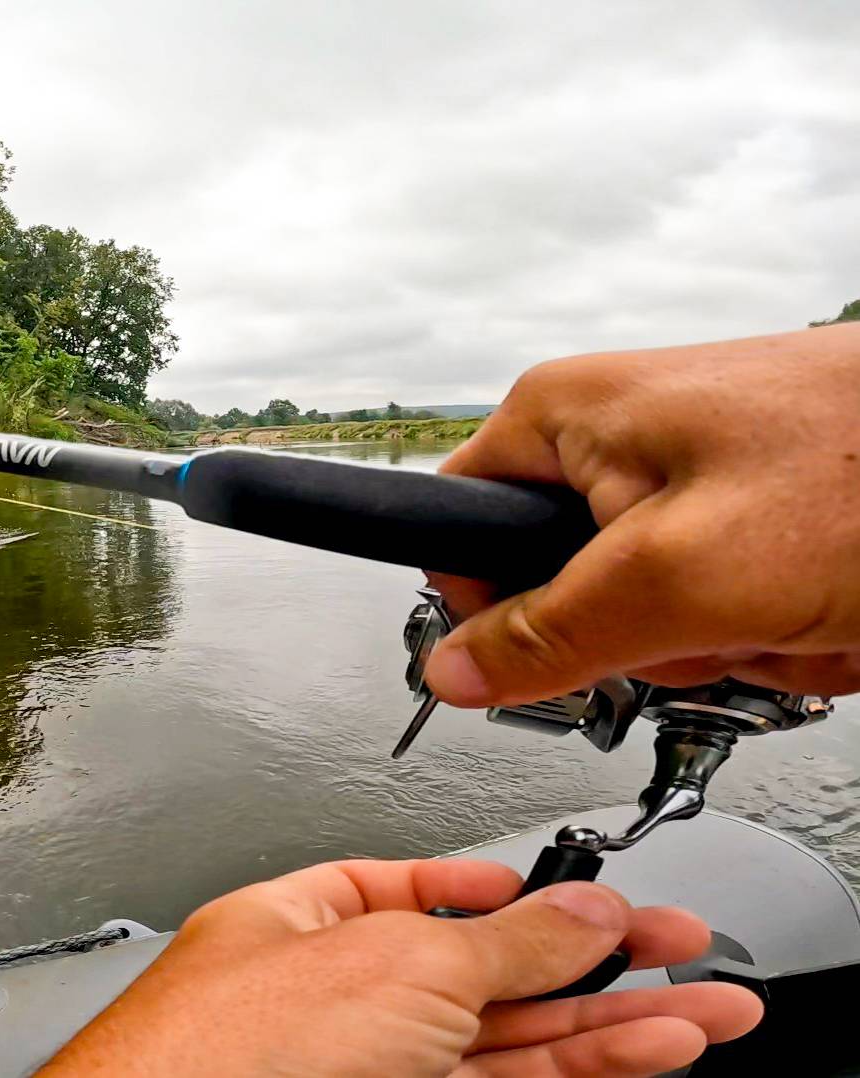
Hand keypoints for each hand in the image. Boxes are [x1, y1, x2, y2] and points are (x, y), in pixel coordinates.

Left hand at [39, 859, 759, 1076]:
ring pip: (509, 1039)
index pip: (419, 890)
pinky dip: (581, 1064)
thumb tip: (581, 908)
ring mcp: (364, 1068)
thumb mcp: (396, 960)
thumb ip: (503, 937)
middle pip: (483, 969)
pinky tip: (644, 1048)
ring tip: (709, 1010)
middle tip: (686, 950)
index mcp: (297, 922)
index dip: (511, 890)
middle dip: (595, 959)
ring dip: (616, 1021)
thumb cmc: (220, 1052)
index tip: (588, 893)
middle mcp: (328, 997)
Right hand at [424, 321, 859, 706]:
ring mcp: (696, 475)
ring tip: (798, 608)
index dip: (504, 615)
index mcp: (560, 419)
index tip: (571, 647)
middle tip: (721, 620)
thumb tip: (452, 671)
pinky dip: (789, 632)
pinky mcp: (763, 510)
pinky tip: (830, 606)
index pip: (458, 540)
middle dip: (657, 639)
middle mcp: (617, 437)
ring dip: (736, 642)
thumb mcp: (676, 577)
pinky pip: (735, 606)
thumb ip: (548, 634)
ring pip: (662, 616)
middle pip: (570, 593)